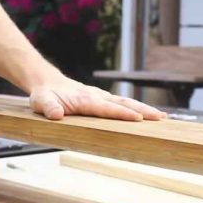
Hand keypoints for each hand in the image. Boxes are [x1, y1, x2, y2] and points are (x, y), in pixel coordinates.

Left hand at [29, 76, 165, 120]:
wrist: (46, 82)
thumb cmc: (44, 95)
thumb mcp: (41, 102)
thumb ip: (49, 108)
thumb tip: (56, 114)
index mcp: (85, 100)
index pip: (107, 108)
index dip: (122, 114)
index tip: (138, 119)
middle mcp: (96, 96)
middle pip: (123, 104)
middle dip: (143, 111)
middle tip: (161, 118)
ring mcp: (101, 97)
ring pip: (125, 102)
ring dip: (143, 109)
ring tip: (161, 117)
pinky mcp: (102, 99)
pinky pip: (121, 104)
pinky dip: (135, 108)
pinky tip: (146, 116)